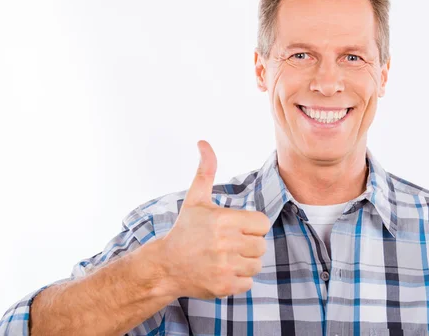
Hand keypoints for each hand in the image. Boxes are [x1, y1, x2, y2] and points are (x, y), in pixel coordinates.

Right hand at [159, 140, 270, 299]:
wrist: (165, 266)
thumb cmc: (185, 230)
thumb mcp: (196, 199)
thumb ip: (206, 170)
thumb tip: (204, 142)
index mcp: (223, 220)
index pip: (262, 223)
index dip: (252, 226)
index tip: (236, 228)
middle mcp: (225, 243)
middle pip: (261, 245)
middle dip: (248, 244)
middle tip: (229, 244)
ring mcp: (224, 266)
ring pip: (257, 264)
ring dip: (245, 262)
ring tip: (226, 258)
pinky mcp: (223, 286)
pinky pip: (248, 283)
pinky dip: (239, 279)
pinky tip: (222, 271)